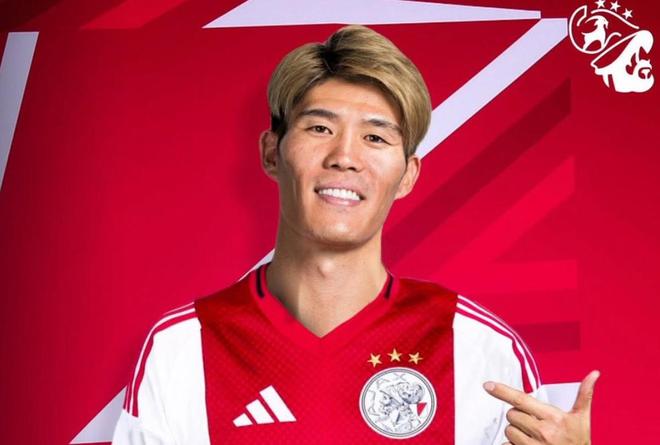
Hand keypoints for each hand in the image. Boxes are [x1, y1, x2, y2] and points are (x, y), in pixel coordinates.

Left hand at [483, 370, 599, 444]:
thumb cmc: (579, 442)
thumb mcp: (582, 419)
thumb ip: (584, 395)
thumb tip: (593, 375)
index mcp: (554, 418)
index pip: (521, 399)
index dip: (502, 391)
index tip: (488, 386)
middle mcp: (542, 432)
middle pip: (512, 414)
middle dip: (519, 416)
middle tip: (533, 421)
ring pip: (509, 430)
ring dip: (516, 431)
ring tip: (532, 436)